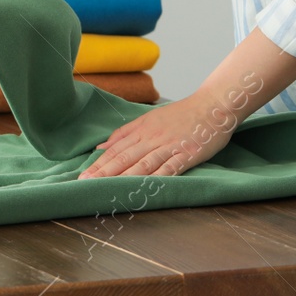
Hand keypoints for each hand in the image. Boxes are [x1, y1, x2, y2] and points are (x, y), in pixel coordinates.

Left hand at [77, 90, 237, 178]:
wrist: (213, 105)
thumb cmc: (182, 114)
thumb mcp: (150, 119)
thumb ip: (125, 133)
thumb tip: (101, 147)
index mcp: (142, 129)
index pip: (116, 149)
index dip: (98, 164)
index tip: (82, 177)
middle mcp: (152, 137)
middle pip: (124, 157)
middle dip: (103, 173)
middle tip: (84, 185)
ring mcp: (170, 146)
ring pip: (142, 164)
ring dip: (122, 178)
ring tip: (106, 190)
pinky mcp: (187, 154)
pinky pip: (170, 168)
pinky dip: (156, 178)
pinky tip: (145, 189)